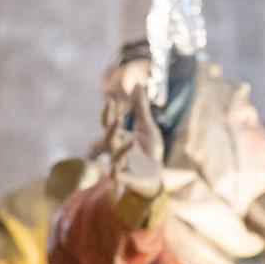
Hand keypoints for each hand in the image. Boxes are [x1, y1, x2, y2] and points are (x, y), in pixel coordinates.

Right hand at [103, 84, 164, 199]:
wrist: (155, 176)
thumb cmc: (148, 151)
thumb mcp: (147, 127)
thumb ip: (141, 107)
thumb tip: (137, 84)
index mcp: (119, 138)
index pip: (109, 124)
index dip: (109, 113)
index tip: (111, 100)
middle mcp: (117, 151)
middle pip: (110, 139)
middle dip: (112, 129)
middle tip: (118, 117)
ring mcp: (124, 166)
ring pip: (117, 159)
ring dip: (122, 150)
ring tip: (132, 141)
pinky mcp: (131, 180)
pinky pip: (122, 179)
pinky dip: (117, 177)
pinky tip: (114, 173)